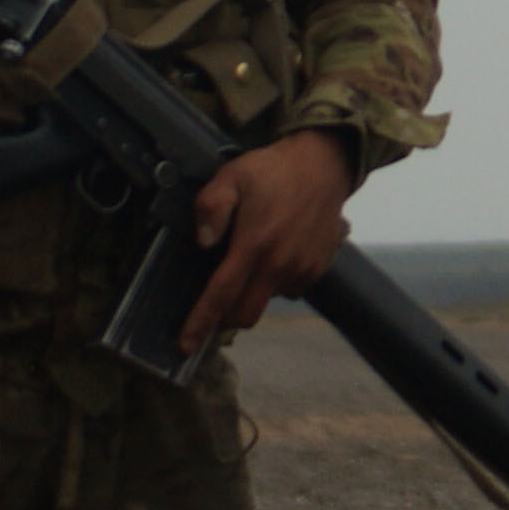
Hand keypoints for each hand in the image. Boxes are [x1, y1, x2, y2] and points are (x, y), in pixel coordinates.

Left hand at [181, 128, 357, 354]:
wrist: (324, 163)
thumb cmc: (272, 170)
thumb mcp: (232, 176)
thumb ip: (211, 207)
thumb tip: (203, 241)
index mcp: (254, 245)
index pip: (221, 295)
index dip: (200, 323)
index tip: (185, 346)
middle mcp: (280, 264)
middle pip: (245, 314)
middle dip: (225, 316)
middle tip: (218, 294)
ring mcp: (302, 269)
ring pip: (267, 301)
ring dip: (253, 292)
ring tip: (253, 258)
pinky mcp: (318, 268)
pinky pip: (289, 289)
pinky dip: (276, 281)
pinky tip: (276, 253)